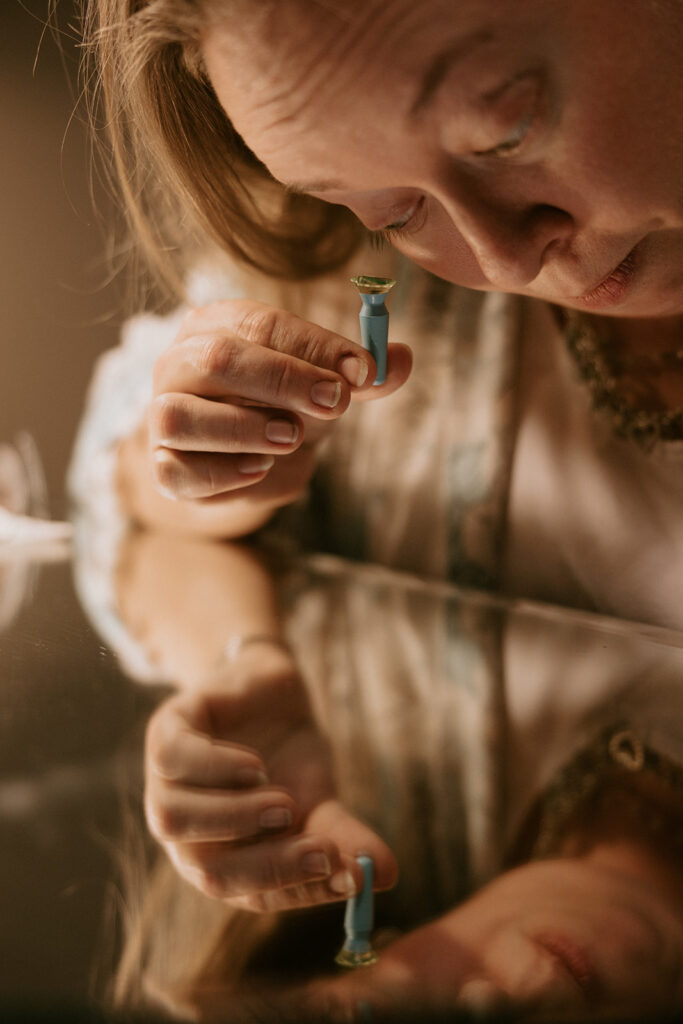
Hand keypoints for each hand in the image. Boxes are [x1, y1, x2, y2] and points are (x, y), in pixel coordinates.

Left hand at [144, 660, 397, 911]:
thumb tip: (387, 874)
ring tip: (284, 805)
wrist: (270, 690)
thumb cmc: (290, 757)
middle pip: (207, 871)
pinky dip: (213, 768)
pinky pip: (172, 760)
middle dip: (269, 867)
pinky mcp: (166, 733)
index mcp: (222, 862)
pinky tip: (255, 766)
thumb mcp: (322, 800)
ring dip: (231, 820)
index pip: (250, 892)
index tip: (348, 875)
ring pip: (172, 820)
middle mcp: (185, 835)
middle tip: (323, 851)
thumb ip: (344, 839)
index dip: (298, 888)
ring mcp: (165, 784)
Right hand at [149, 300, 411, 508]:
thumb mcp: (324, 387)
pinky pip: (175, 473)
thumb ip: (361, 375)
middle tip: (333, 403)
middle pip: (215, 359)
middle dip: (282, 379)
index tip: (362, 369)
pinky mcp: (162, 468)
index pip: (262, 324)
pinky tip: (259, 469)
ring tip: (290, 438)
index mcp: (219, 325)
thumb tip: (400, 359)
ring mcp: (162, 416)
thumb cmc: (281, 408)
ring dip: (242, 429)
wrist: (245, 462)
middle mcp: (180, 364)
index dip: (315, 346)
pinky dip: (222, 474)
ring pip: (179, 417)